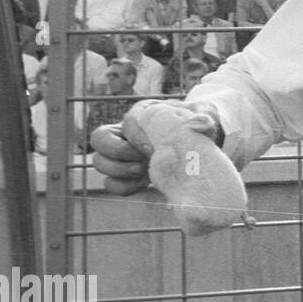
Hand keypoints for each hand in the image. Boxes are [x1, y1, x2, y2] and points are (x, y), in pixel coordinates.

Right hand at [90, 99, 219, 195]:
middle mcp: (125, 132)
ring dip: (121, 171)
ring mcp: (121, 155)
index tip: (155, 148)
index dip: (138, 137)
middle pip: (99, 140)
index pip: (126, 123)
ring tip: (146, 173)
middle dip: (120, 153)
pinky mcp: (125, 175)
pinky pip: (110, 184)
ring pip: (100, 162)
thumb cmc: (198, 129)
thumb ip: (203, 117)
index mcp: (141, 114)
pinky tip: (145, 184)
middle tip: (145, 161)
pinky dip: (124, 187)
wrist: (201, 149)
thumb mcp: (203, 118)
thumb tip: (203, 123)